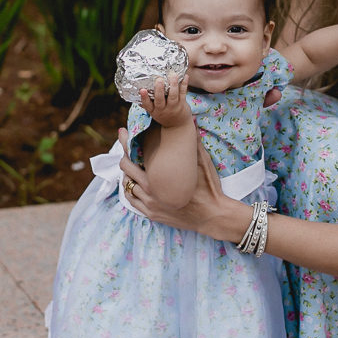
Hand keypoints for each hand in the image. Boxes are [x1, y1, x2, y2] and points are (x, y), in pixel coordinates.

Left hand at [118, 128, 233, 235]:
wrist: (213, 216)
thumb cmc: (209, 188)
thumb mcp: (203, 163)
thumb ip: (193, 143)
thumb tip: (191, 121)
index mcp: (158, 177)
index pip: (132, 157)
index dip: (126, 142)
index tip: (123, 132)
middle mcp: (150, 191)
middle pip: (126, 170)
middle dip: (125, 156)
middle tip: (128, 148)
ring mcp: (150, 205)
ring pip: (127, 186)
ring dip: (127, 175)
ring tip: (132, 166)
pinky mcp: (153, 215)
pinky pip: (132, 202)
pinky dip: (130, 191)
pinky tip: (135, 184)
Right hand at [138, 74, 190, 128]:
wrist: (178, 126)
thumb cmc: (163, 115)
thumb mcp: (154, 111)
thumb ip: (148, 102)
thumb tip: (137, 88)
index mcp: (153, 110)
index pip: (147, 105)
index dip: (144, 97)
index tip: (142, 90)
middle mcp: (162, 110)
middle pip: (160, 100)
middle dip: (159, 90)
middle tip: (159, 80)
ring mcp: (173, 107)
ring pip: (173, 96)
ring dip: (173, 85)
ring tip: (173, 75)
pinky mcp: (182, 105)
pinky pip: (183, 94)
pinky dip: (184, 85)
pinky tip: (185, 77)